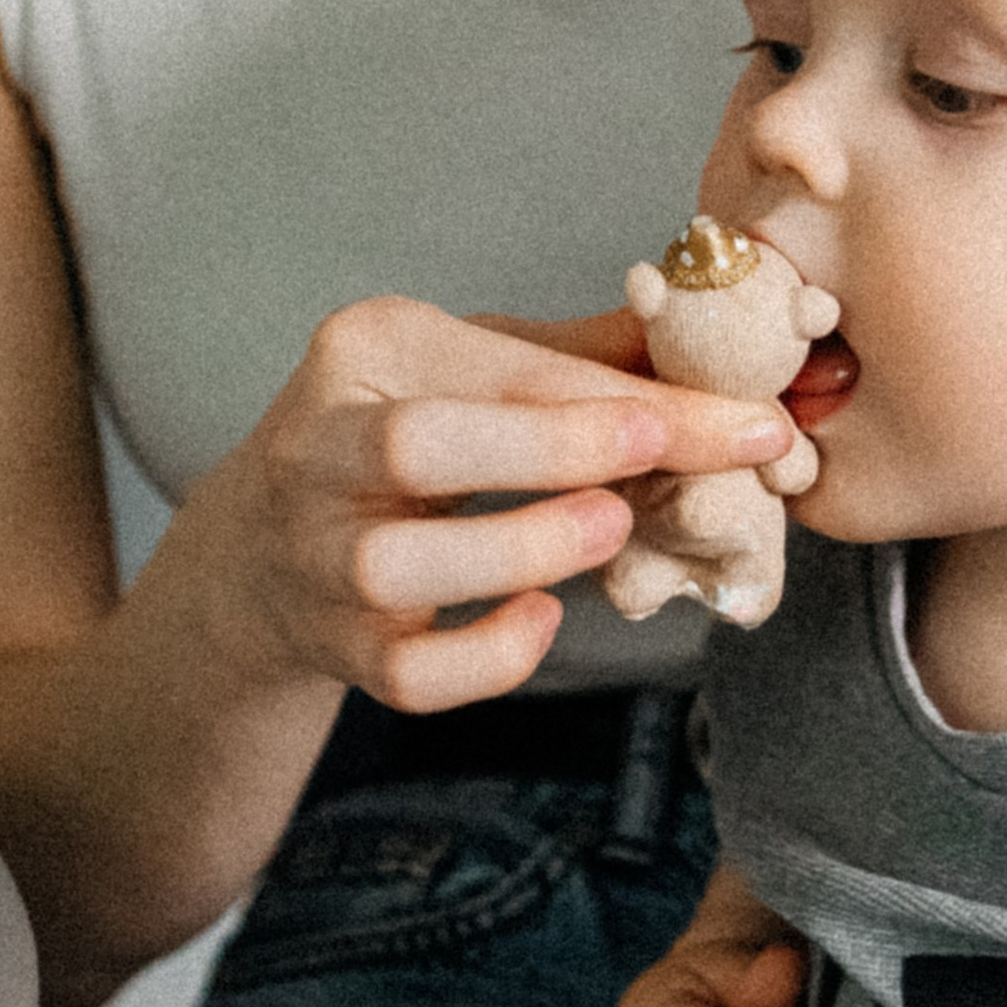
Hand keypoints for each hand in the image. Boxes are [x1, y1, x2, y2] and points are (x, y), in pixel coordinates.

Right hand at [199, 297, 794, 711]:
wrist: (261, 551)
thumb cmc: (393, 437)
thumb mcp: (466, 366)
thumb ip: (579, 357)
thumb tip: (710, 332)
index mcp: (364, 349)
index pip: (504, 367)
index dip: (627, 395)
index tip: (745, 421)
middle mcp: (320, 450)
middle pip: (416, 445)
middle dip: (551, 448)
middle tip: (658, 454)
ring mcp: (319, 559)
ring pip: (396, 567)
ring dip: (519, 547)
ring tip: (611, 529)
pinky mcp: (336, 647)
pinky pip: (407, 673)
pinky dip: (487, 655)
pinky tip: (545, 619)